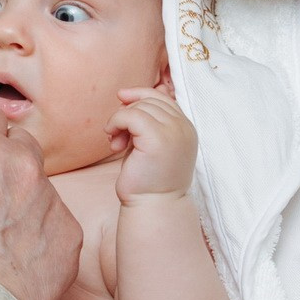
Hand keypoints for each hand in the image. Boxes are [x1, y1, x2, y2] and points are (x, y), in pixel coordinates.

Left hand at [107, 87, 196, 203]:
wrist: (153, 206)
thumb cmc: (147, 179)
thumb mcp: (149, 143)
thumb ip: (145, 121)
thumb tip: (126, 93)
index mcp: (186, 129)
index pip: (163, 97)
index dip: (140, 95)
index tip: (121, 100)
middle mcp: (184, 128)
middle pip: (150, 100)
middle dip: (128, 112)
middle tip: (117, 137)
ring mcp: (174, 132)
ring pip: (139, 107)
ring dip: (120, 121)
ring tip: (116, 143)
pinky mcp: (158, 138)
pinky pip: (131, 115)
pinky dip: (116, 123)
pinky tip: (114, 143)